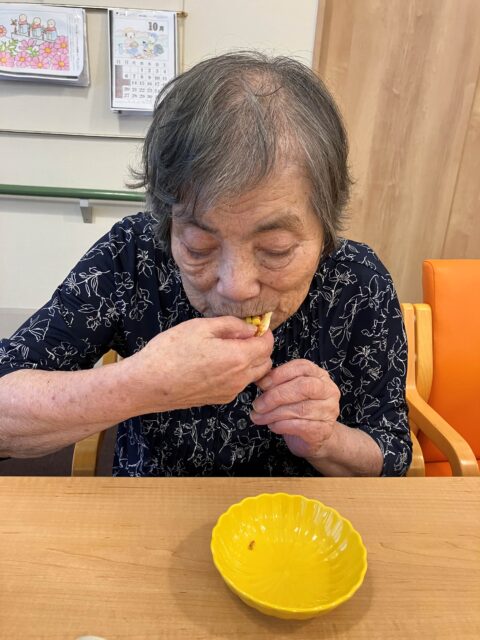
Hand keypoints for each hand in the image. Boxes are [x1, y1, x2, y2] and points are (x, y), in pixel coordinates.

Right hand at [127, 316, 272, 411]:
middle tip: (238, 335)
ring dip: (249, 361)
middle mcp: (239, 379)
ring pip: (253, 374)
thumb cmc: (171, 352)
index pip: (268, 344)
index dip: (263, 332)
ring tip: (225, 349)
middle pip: (265, 361)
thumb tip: (250, 328)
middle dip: (259, 347)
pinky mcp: (219, 399)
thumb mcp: (201, 327)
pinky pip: (238, 384)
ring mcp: (230, 392)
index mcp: (238, 358)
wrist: (148, 384)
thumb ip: (231, 325)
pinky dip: (236, 373)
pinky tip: (214, 364)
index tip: (251, 325)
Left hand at [250, 359, 339, 458]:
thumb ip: (278, 383)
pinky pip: (300, 425)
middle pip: (303, 387)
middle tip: (258, 405)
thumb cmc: (299, 410)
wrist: (316, 437)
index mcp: (320, 375)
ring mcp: (329, 410)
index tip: (262, 384)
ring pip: (299, 409)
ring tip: (258, 417)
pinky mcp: (323, 430)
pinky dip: (282, 425)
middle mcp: (328, 391)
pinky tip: (272, 425)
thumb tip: (260, 381)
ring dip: (274, 413)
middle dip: (276, 395)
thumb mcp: (290, 392)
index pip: (302, 367)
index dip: (280, 374)